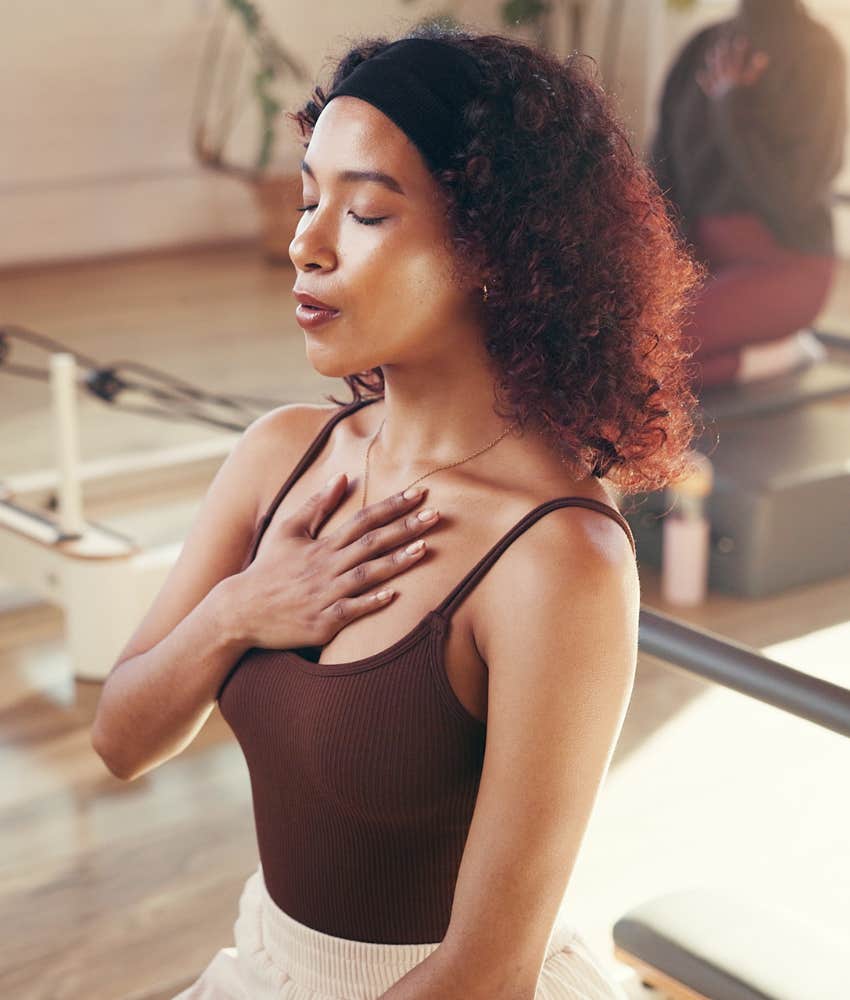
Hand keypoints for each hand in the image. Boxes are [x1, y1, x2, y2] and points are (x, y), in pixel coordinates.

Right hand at [232, 474, 439, 649]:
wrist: (241, 611)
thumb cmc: (268, 569)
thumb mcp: (288, 531)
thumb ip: (317, 505)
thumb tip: (343, 476)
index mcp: (322, 545)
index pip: (363, 519)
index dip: (392, 506)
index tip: (419, 494)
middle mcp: (327, 566)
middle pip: (372, 543)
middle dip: (405, 528)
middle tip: (436, 515)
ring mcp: (326, 594)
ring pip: (367, 575)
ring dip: (397, 562)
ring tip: (425, 549)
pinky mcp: (323, 621)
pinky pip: (351, 610)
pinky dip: (372, 603)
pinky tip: (394, 595)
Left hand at [696, 32, 768, 98]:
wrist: (732, 113)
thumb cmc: (745, 99)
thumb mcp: (753, 83)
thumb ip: (757, 69)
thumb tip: (764, 56)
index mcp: (736, 75)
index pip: (738, 58)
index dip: (739, 48)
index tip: (741, 39)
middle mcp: (725, 78)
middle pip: (723, 62)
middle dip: (723, 51)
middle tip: (722, 42)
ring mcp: (718, 85)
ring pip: (714, 71)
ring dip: (712, 62)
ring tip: (710, 53)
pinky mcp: (713, 94)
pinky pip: (707, 86)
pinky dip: (703, 80)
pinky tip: (700, 74)